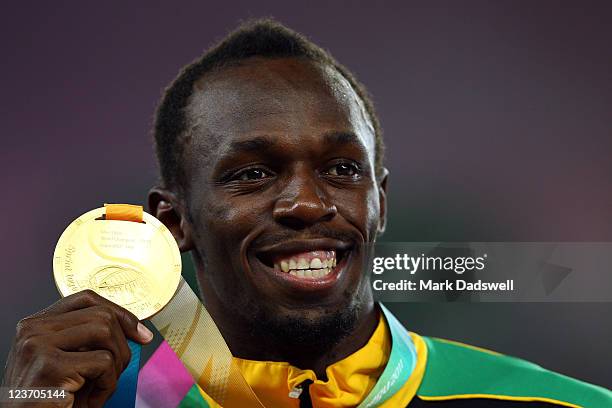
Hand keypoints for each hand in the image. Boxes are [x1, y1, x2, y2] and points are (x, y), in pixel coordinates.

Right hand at [2, 290, 153, 406]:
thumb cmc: (50, 399)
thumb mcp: (67, 360)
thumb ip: (88, 339)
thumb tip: (135, 329)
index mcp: (36, 323)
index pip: (86, 298)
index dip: (119, 312)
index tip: (139, 332)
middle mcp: (33, 329)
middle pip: (101, 314)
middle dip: (123, 343)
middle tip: (119, 369)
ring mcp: (38, 345)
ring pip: (105, 331)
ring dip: (117, 363)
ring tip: (103, 385)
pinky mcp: (49, 366)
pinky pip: (103, 362)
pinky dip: (108, 384)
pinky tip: (92, 400)